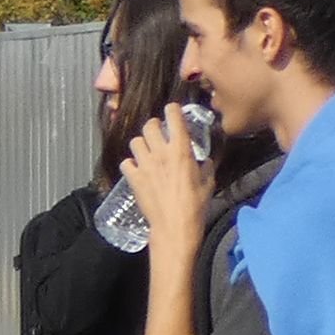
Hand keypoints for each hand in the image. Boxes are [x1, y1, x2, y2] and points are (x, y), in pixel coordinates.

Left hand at [123, 99, 210, 242]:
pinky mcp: (133, 178)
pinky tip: (137, 169)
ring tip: (147, 151)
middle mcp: (160, 152)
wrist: (175, 225)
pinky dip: (130, 164)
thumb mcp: (208, 182)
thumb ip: (206, 166)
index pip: (173, 117)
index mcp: (181, 149)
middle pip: (149, 125)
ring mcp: (144, 164)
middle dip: (154, 126)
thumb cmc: (195, 205)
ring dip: (141, 144)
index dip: (172, 110)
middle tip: (158, 133)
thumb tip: (204, 160)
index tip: (172, 110)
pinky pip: (126, 162)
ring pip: (135, 141)